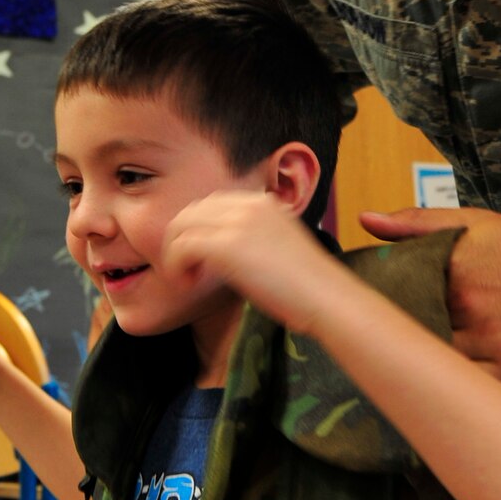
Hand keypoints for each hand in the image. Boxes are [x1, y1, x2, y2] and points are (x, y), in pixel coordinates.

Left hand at [160, 190, 336, 329]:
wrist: (325, 297)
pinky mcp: (227, 245)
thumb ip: (255, 238)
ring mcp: (238, 222)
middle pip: (192, 211)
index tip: (202, 260)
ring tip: (187, 279)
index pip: (212, 204)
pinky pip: (180, 248)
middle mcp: (249, 205)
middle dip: (181, 240)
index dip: (199, 231)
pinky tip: (188, 285)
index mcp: (264, 202)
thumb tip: (228, 253)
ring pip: (180, 226)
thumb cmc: (308, 286)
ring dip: (175, 253)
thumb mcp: (280, 246)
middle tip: (188, 270)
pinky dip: (175, 267)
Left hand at [358, 207, 500, 388]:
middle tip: (394, 336)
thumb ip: (420, 222)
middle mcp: (468, 305)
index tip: (378, 306)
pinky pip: (465, 385)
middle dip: (405, 329)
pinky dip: (454, 382)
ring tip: (421, 357)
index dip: (385, 301)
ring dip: (425, 358)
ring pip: (435, 358)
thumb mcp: (481, 223)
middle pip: (413, 326)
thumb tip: (366, 220)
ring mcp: (489, 341)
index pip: (396, 291)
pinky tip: (449, 376)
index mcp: (455, 267)